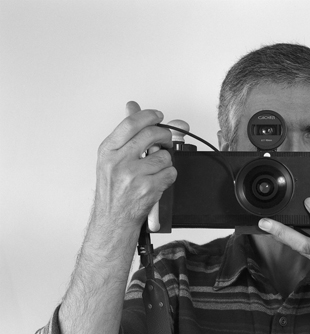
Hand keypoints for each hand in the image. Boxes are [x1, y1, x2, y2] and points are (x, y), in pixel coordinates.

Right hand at [92, 101, 176, 231]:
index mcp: (108, 151)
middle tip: (165, 140)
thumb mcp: (111, 159)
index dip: (149, 116)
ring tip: (155, 169)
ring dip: (166, 162)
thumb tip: (133, 107)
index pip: (131, 123)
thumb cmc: (113, 191)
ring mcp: (134, 176)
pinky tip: (159, 181)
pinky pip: (170, 173)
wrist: (113, 219)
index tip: (159, 115)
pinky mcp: (148, 189)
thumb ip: (126, 133)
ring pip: (164, 156)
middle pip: (151, 135)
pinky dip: (169, 176)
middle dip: (164, 136)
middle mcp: (119, 161)